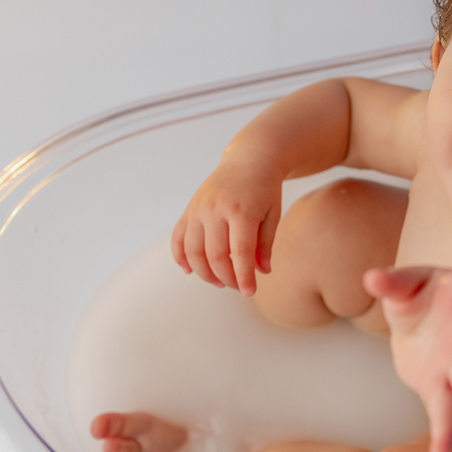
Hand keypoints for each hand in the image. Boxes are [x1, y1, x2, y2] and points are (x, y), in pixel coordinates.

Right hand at [171, 159, 282, 295]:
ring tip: (218, 281)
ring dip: (204, 272)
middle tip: (237, 286)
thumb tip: (262, 272)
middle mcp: (216, 209)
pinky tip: (190, 270)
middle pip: (215, 256)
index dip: (243, 277)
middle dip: (226, 278)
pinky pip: (178, 238)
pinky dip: (181, 257)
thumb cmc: (265, 189)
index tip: (249, 292)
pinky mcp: (189, 209)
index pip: (240, 253)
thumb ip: (265, 244)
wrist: (249, 159)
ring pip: (193, 251)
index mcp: (242, 211)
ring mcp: (199, 209)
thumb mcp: (273, 214)